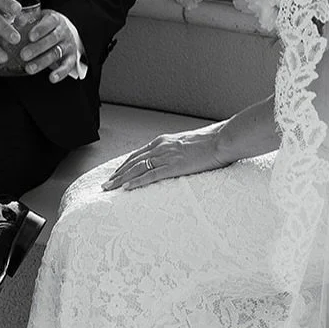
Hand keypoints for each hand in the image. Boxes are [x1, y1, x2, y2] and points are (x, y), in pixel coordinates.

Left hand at [19, 9, 83, 82]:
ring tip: (29, 68)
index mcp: (56, 20)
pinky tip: (52, 78)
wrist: (65, 31)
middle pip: (52, 39)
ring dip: (42, 62)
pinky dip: (60, 73)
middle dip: (37, 48)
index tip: (30, 36)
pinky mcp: (71, 58)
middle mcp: (64, 32)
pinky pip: (67, 66)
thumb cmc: (46, 25)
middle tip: (23, 54)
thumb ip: (27, 18)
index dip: (40, 30)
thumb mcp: (39, 18)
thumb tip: (17, 21)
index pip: (50, 23)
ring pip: (56, 54)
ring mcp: (68, 46)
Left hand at [101, 125, 228, 191]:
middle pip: (133, 161)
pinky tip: (127, 188)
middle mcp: (161, 147)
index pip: (138, 154)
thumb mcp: (189, 144)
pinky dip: (136, 182)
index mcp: (164, 141)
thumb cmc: (211, 142)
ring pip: (137, 168)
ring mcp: (167, 156)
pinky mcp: (174, 166)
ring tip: (110, 188)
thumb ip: (179, 151)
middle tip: (106, 184)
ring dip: (121, 179)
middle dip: (117, 173)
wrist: (222, 139)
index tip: (116, 173)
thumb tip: (178, 159)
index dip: (125, 164)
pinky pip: (151, 175)